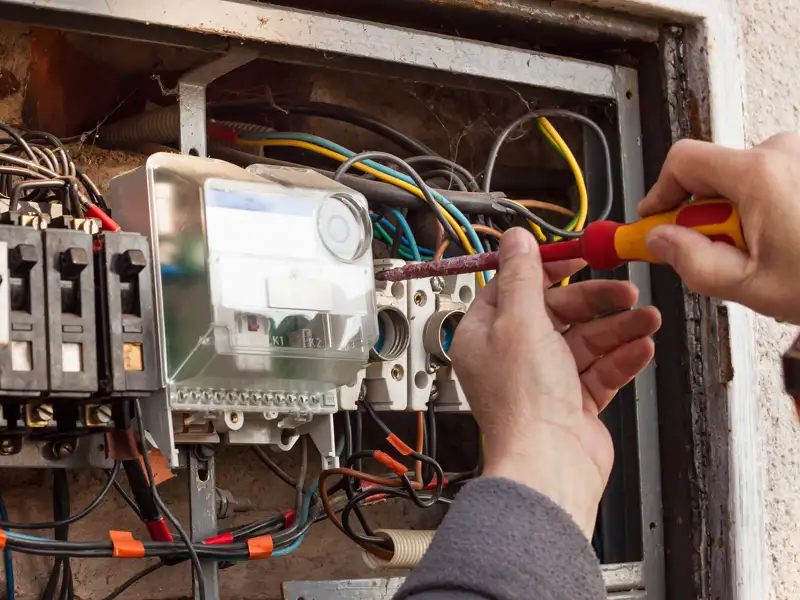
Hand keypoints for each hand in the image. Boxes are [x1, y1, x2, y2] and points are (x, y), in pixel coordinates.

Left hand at [450, 229, 660, 536]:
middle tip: (625, 291)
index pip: (513, 289)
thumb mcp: (521, 321)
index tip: (577, 257)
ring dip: (618, 327)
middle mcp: (511, 356)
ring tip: (647, 318)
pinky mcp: (573, 402)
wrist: (551, 465)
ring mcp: (544, 381)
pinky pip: (600, 370)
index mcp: (484, 336)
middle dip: (594, 301)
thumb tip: (514, 239)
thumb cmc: (524, 403)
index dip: (546, 270)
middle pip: (556, 313)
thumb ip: (522, 276)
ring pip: (584, 341)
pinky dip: (621, 357)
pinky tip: (642, 346)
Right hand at [640, 134, 799, 322]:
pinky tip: (791, 240)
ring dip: (743, 213)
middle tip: (721, 253)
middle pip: (715, 174)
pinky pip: (778, 179)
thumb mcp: (751, 286)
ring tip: (770, 253)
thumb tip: (661, 241)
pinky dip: (771, 208)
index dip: (659, 192)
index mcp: (759, 175)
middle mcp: (784, 153)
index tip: (654, 220)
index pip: (683, 161)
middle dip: (707, 214)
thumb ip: (691, 262)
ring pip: (748, 179)